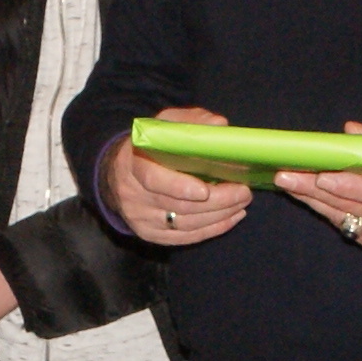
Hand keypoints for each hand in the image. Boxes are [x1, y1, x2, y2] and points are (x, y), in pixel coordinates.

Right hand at [105, 108, 251, 247]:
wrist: (118, 174)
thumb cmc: (149, 147)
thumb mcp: (164, 126)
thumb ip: (190, 123)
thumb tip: (219, 126)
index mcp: (135, 166)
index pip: (154, 180)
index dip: (180, 187)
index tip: (206, 190)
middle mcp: (135, 196)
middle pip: (178, 206)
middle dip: (216, 201)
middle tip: (243, 191)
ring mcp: (142, 219)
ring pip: (186, 224)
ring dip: (220, 215)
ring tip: (242, 202)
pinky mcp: (151, 234)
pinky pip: (186, 237)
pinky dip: (213, 229)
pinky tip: (232, 217)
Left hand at [277, 121, 361, 257]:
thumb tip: (351, 132)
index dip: (348, 185)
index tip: (321, 176)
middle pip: (352, 205)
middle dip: (315, 190)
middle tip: (286, 175)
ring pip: (344, 217)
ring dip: (313, 200)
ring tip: (288, 183)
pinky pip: (347, 225)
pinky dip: (327, 209)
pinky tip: (307, 195)